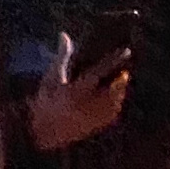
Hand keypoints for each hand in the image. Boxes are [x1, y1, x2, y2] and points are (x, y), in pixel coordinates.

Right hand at [29, 35, 128, 151]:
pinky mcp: (95, 127)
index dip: (114, 60)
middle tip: (125, 69)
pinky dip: (115, 103)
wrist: (42, 133)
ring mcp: (92, 118)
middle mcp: (86, 105)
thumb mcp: (52, 78)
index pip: (100, 71)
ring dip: (120, 90)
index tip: (127, 50)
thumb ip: (62, 56)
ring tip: (121, 79)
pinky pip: (112, 113)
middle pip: (113, 89)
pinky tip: (115, 96)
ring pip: (116, 101)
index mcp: (76, 90)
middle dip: (121, 78)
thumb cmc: (47, 101)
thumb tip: (64, 35)